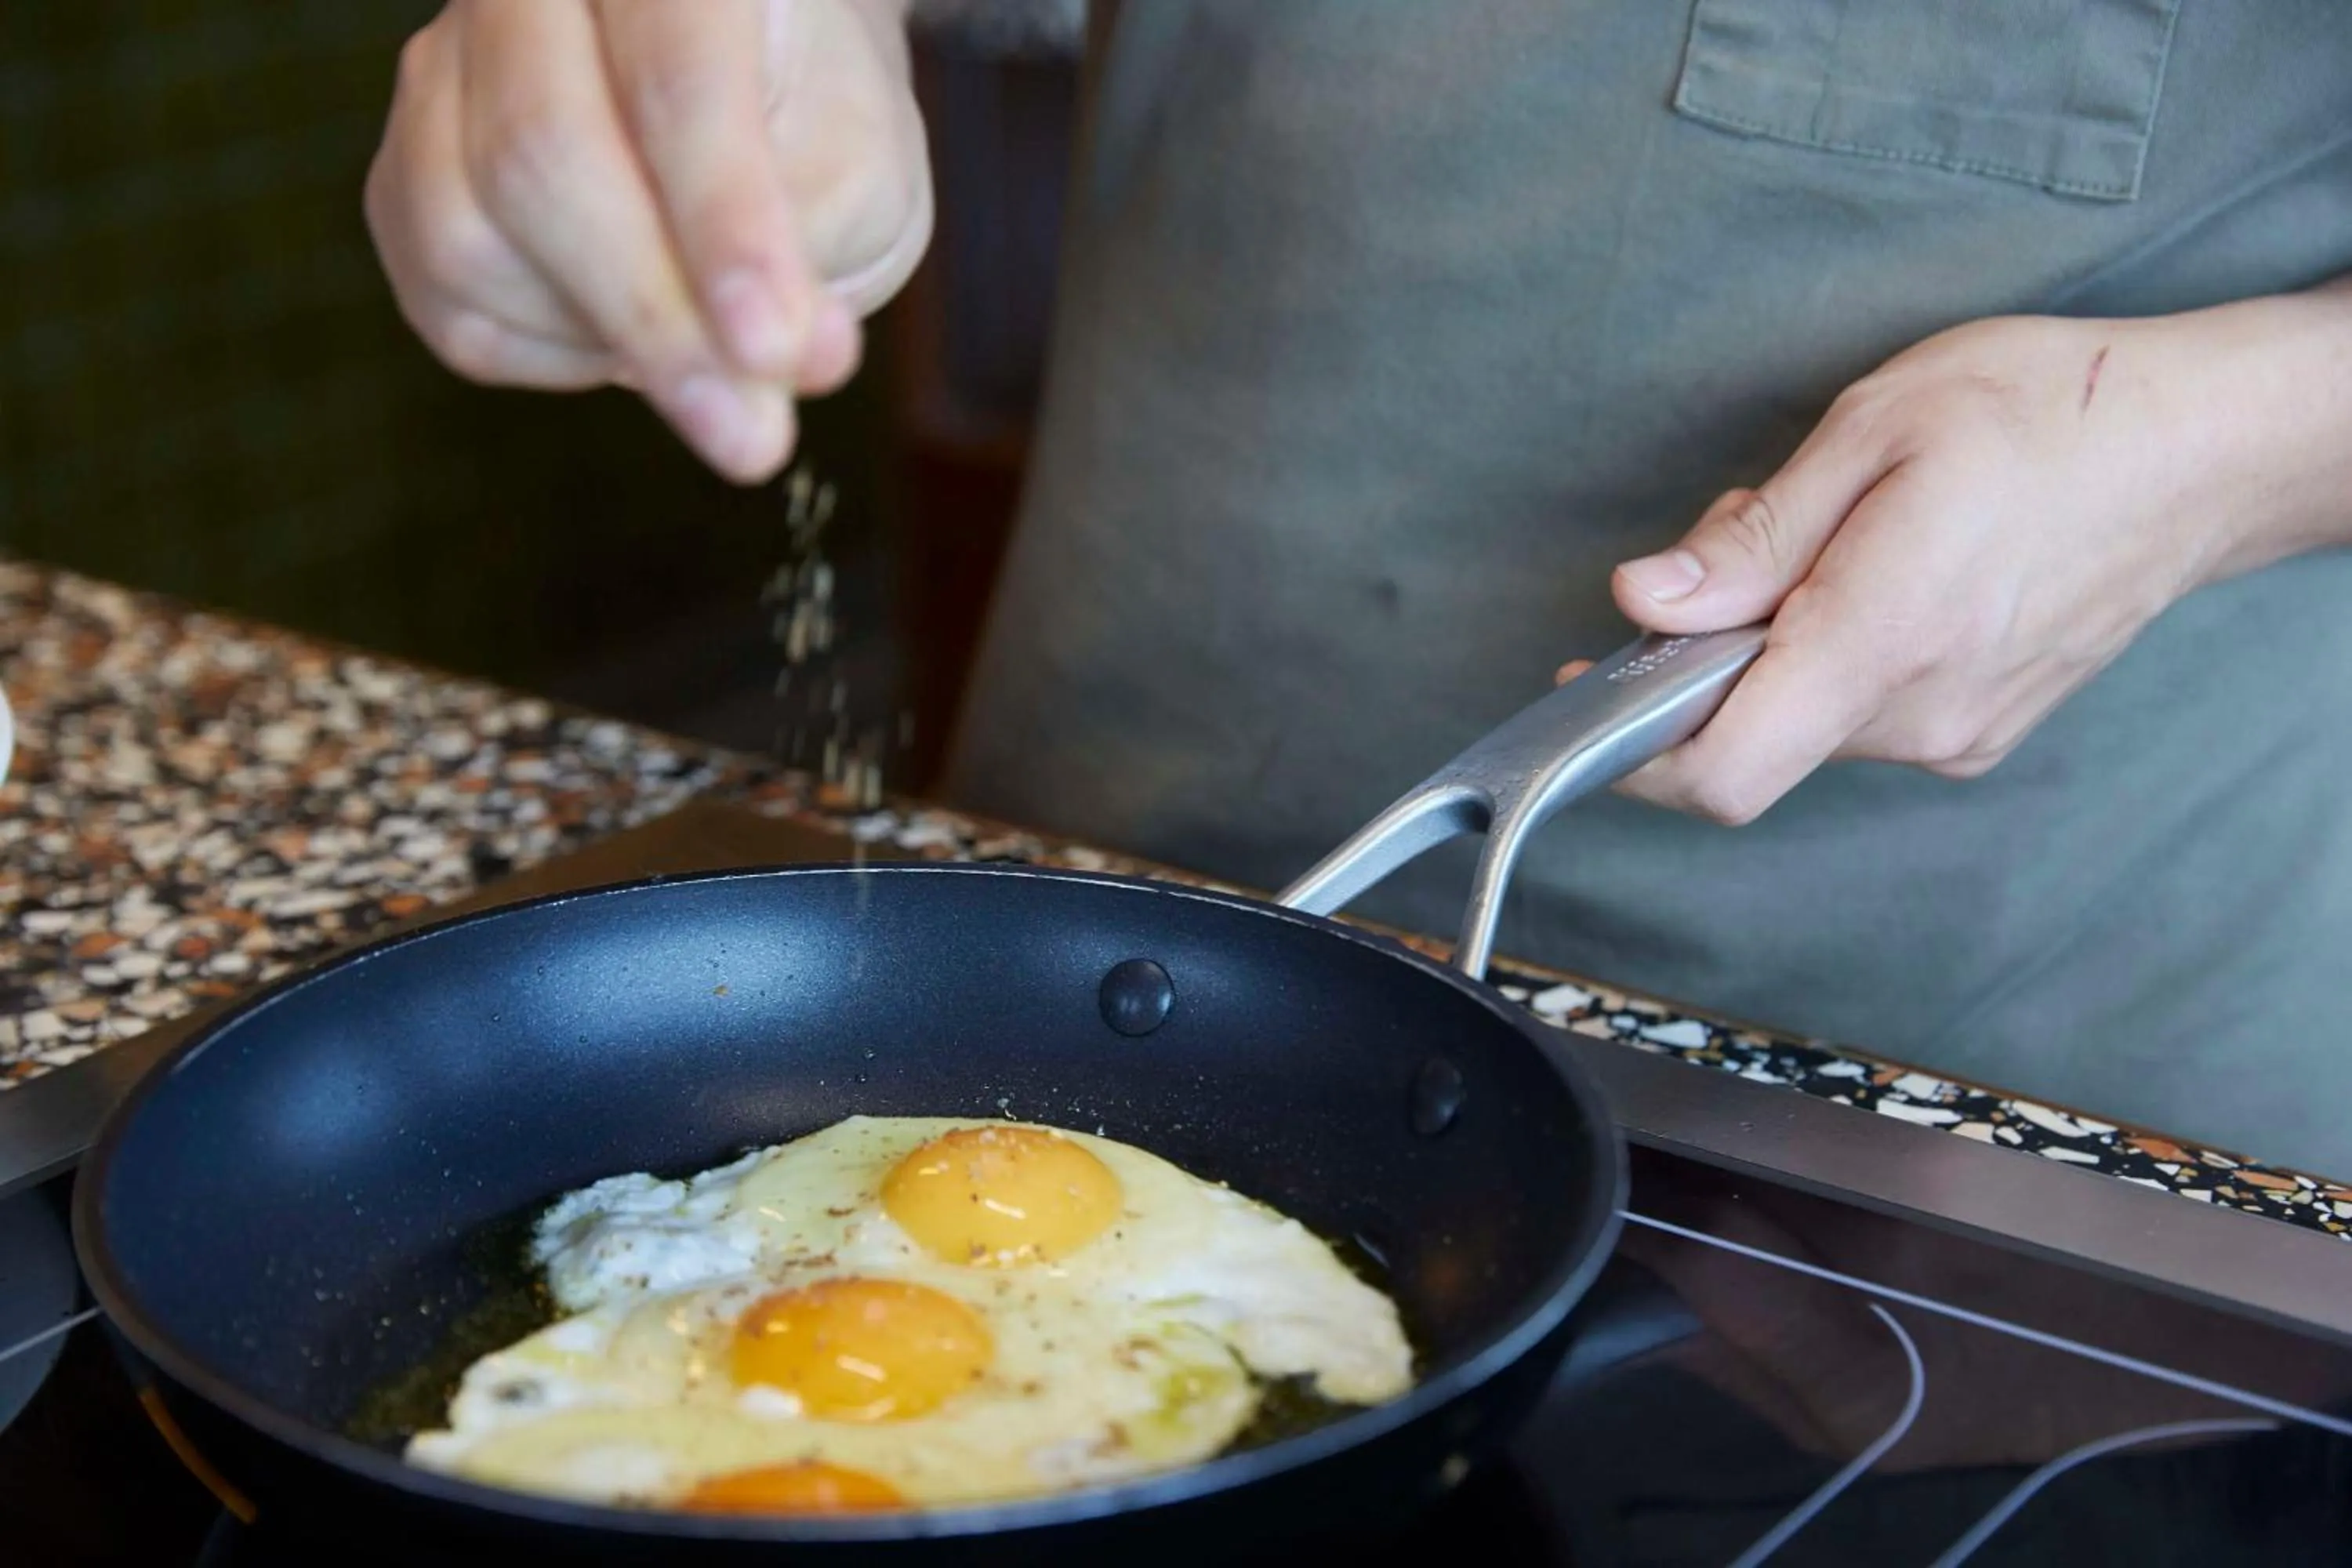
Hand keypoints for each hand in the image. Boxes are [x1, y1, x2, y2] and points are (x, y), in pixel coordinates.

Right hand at [364, 0, 930, 482]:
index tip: (776, 348)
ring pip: (467, 233)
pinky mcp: (406, 176)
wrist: (740, 87)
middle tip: (753, 438)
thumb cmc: (806, 117)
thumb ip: (825, 243)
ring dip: (604, 342)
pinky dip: (553, 356)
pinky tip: (629, 342)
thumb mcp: (862, 166)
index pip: (676, 75)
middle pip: (539, 152)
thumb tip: (787, 363)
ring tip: (716, 374)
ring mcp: (442, 73)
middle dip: (654, 318)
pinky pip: (448, 299)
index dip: (722, 221)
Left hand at [1569, 286, 2351, 823]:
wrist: (2202, 449)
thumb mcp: (1876, 431)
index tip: (1590, 688)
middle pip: (1746, 736)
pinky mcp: (1977, 732)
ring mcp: (1955, 735)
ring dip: (1768, 646)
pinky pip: (1858, 717)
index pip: (1720, 771)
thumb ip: (1752, 537)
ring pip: (1799, 722)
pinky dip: (1825, 657)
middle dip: (1704, 651)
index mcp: (1882, 639)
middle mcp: (1919, 716)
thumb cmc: (2048, 412)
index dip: (1630, 749)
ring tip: (1824, 534)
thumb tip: (1645, 602)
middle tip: (1737, 533)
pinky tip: (1868, 571)